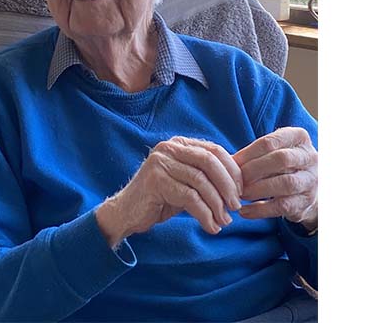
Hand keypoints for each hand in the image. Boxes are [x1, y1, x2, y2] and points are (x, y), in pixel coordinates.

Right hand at [96, 136, 242, 247]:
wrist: (127, 213)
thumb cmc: (161, 198)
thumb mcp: (187, 182)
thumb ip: (208, 177)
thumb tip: (242, 183)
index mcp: (179, 143)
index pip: (214, 150)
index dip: (232, 171)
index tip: (242, 191)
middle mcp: (169, 147)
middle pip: (209, 162)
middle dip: (227, 186)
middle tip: (236, 206)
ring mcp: (160, 162)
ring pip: (201, 182)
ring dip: (217, 204)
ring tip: (224, 221)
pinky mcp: (155, 181)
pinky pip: (189, 198)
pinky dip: (204, 214)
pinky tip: (210, 226)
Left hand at [232, 127, 317, 230]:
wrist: (310, 189)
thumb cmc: (283, 165)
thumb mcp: (274, 152)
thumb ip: (254, 154)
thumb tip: (225, 160)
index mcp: (299, 138)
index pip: (270, 142)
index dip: (248, 153)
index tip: (232, 163)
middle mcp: (309, 157)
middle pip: (281, 159)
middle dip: (254, 170)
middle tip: (236, 180)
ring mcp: (310, 181)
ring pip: (285, 183)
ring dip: (257, 189)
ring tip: (239, 195)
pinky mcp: (305, 202)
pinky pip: (282, 206)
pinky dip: (260, 210)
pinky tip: (244, 211)